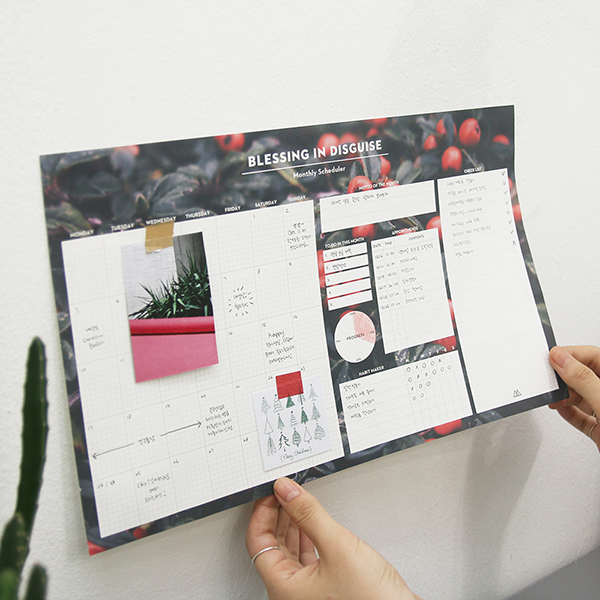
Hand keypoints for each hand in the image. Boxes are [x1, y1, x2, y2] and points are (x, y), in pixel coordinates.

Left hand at [246, 477, 421, 599]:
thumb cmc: (372, 599)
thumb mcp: (337, 546)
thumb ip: (309, 514)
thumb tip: (285, 491)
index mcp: (284, 588)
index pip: (258, 543)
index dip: (262, 513)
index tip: (271, 492)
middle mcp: (291, 593)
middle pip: (271, 546)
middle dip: (276, 514)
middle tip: (283, 491)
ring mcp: (307, 592)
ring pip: (288, 550)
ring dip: (291, 523)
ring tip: (296, 500)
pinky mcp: (323, 588)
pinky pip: (304, 557)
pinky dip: (305, 535)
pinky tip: (311, 522)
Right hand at [548, 345, 599, 449]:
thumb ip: (583, 379)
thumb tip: (562, 359)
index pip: (595, 356)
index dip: (572, 354)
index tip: (552, 357)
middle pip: (586, 375)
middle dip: (565, 376)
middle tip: (550, 378)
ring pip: (583, 396)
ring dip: (564, 395)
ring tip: (552, 396)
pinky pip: (583, 418)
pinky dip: (570, 413)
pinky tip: (561, 410)